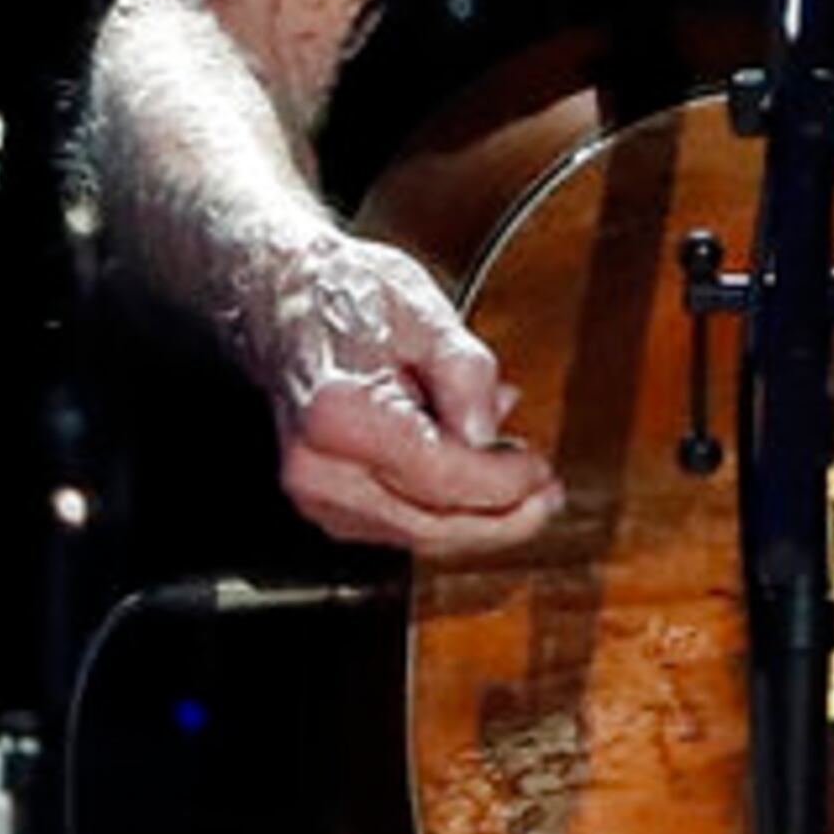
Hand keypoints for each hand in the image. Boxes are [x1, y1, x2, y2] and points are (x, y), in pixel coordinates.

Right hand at [238, 227, 564, 557]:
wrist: (286, 301)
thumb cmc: (347, 296)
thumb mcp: (423, 312)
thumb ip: (465, 375)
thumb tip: (490, 435)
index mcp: (338, 414)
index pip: (440, 477)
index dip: (503, 483)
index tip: (541, 471)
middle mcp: (317, 466)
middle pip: (430, 525)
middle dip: (501, 518)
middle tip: (547, 495)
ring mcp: (316, 493)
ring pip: (419, 536)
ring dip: (478, 518)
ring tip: (518, 477)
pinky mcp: (325, 504)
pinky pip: (402, 526)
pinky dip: (445, 508)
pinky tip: (472, 471)